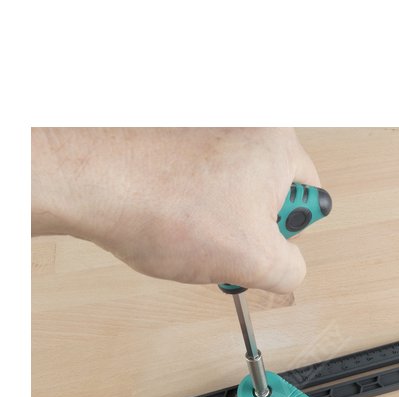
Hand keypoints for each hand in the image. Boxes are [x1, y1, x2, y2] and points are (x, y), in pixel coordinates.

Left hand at [31, 128, 320, 293]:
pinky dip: (183, 201)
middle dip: (246, 227)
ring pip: (226, 188)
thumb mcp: (252, 261)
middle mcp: (244, 123)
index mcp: (277, 143)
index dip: (284, 235)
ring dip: (212, 218)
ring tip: (184, 231)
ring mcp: (204, 126)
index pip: (308, 197)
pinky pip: (192, 179)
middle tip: (219, 245)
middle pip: (265, 192)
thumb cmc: (163, 208)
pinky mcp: (169, 137)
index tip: (259, 250)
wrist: (90, 182)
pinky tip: (164, 218)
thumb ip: (289, 270)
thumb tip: (289, 271)